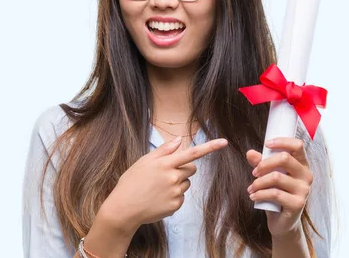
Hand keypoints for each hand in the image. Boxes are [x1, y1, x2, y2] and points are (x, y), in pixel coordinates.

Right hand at [102, 137, 227, 229]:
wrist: (124, 208)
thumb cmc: (131, 182)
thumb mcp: (144, 162)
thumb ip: (163, 150)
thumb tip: (180, 140)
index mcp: (165, 164)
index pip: (192, 153)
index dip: (210, 147)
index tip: (224, 142)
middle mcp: (173, 177)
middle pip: (191, 168)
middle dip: (183, 169)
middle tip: (165, 174)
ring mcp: (175, 192)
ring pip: (186, 183)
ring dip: (177, 183)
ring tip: (158, 188)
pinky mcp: (176, 205)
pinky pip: (181, 197)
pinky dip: (173, 197)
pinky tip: (158, 198)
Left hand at [246, 137, 312, 237]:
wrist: (282, 221)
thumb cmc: (276, 194)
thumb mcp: (268, 176)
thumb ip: (260, 163)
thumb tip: (250, 152)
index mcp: (301, 165)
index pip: (298, 145)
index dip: (282, 142)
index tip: (266, 144)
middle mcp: (306, 175)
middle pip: (285, 158)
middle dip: (264, 164)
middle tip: (254, 173)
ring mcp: (304, 190)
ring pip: (276, 177)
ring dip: (258, 182)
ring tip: (251, 188)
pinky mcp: (298, 204)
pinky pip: (275, 193)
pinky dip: (260, 194)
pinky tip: (253, 196)